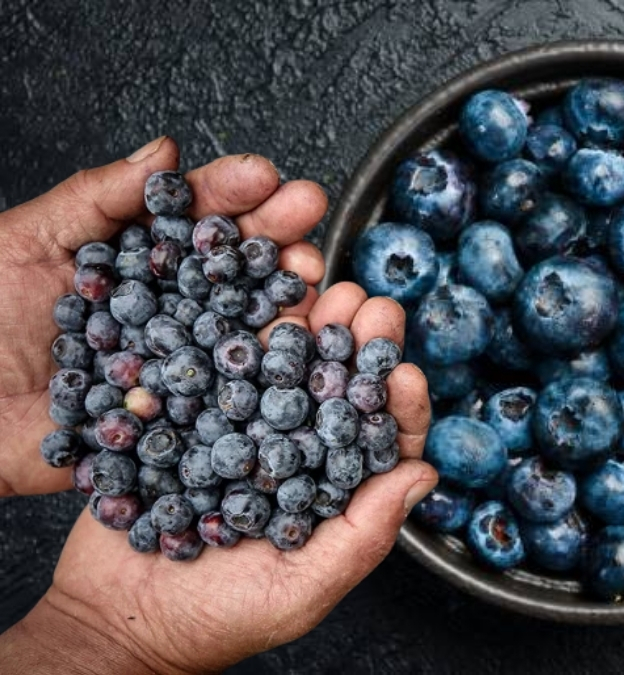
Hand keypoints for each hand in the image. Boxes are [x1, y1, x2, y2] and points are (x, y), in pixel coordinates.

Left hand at [0, 136, 329, 496]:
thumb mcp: (24, 241)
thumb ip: (97, 197)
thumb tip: (166, 152)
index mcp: (134, 266)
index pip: (192, 221)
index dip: (231, 195)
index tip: (264, 175)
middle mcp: (166, 317)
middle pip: (234, 272)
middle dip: (276, 237)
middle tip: (307, 208)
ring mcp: (176, 373)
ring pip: (245, 336)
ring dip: (287, 302)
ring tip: (308, 275)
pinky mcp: (172, 429)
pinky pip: (225, 412)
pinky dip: (266, 383)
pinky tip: (292, 349)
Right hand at [0, 138, 437, 672]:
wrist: (113, 622)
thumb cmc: (215, 622)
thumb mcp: (301, 590)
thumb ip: (365, 535)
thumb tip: (425, 472)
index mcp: (334, 491)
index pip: (381, 438)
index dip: (398, 403)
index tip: (406, 374)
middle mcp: (294, 451)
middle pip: (338, 386)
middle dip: (360, 344)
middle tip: (372, 306)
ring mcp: (239, 427)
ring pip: (281, 363)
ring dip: (304, 321)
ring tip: (321, 283)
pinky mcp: (185, 413)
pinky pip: (211, 363)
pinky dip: (230, 326)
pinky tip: (249, 295)